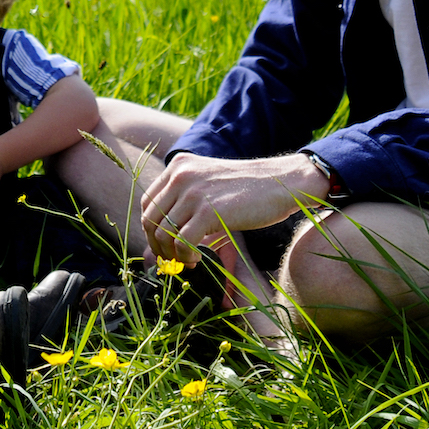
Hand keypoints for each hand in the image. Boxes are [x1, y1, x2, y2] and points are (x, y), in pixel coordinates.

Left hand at [138, 153, 327, 264]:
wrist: (280, 183)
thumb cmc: (247, 190)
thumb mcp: (209, 187)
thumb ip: (185, 203)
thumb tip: (163, 241)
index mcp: (178, 166)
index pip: (148, 203)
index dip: (152, 229)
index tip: (166, 246)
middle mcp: (180, 176)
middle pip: (150, 219)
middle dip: (158, 246)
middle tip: (173, 260)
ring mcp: (193, 193)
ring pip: (162, 233)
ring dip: (171, 255)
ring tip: (188, 262)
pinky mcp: (208, 212)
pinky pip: (181, 243)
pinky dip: (185, 257)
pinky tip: (198, 260)